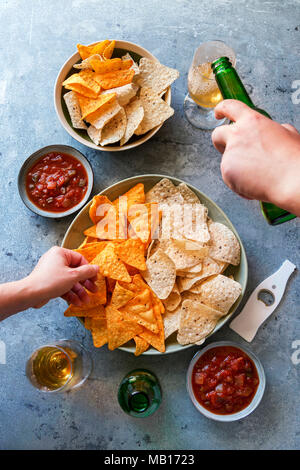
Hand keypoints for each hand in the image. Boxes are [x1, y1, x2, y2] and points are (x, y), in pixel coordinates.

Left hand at [26, 246, 98, 306]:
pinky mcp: (50, 282)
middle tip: (94, 290)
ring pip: (70, 281)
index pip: (80, 259)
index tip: (95, 279)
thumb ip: (87, 271)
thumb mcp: (73, 276)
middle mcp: (56, 260)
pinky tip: (77, 302)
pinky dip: (70, 294)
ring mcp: (52, 272)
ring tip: (86, 300)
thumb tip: (97, 268)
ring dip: (79, 291)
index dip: (89, 270)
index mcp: (60, 253)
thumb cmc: (50, 281)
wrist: (31, 294)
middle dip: (85, 283)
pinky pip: (63, 286)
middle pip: (76, 271)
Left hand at [211, 100, 299, 214]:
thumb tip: (273, 132)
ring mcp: (230, 153)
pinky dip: (238, 183)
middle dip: (220, 142)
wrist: (291, 180)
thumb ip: (273, 130)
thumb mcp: (288, 134)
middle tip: (228, 150)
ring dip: (237, 168)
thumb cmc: (292, 159)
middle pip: (217, 134)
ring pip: (226, 161)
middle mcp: (238, 135)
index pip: (230, 107)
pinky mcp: (226, 171)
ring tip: (257, 174)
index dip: (221, 109)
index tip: (218, 112)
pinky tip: (255, 183)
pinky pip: (229, 177)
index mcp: (253, 122)